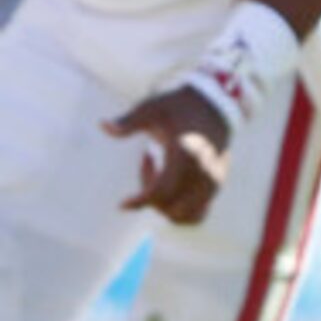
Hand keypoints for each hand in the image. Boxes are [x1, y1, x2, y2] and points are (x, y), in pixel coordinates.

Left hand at [104, 86, 234, 224]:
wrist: (214, 105)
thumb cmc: (178, 107)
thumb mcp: (152, 109)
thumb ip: (128, 121)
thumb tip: (103, 125)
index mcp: (185, 155)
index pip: (162, 191)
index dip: (139, 202)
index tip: (123, 204)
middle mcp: (202, 172)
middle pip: (173, 207)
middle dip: (153, 202)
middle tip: (148, 174)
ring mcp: (213, 180)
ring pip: (187, 214)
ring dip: (168, 207)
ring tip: (161, 180)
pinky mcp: (217, 184)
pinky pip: (200, 211)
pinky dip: (183, 209)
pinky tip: (175, 187)